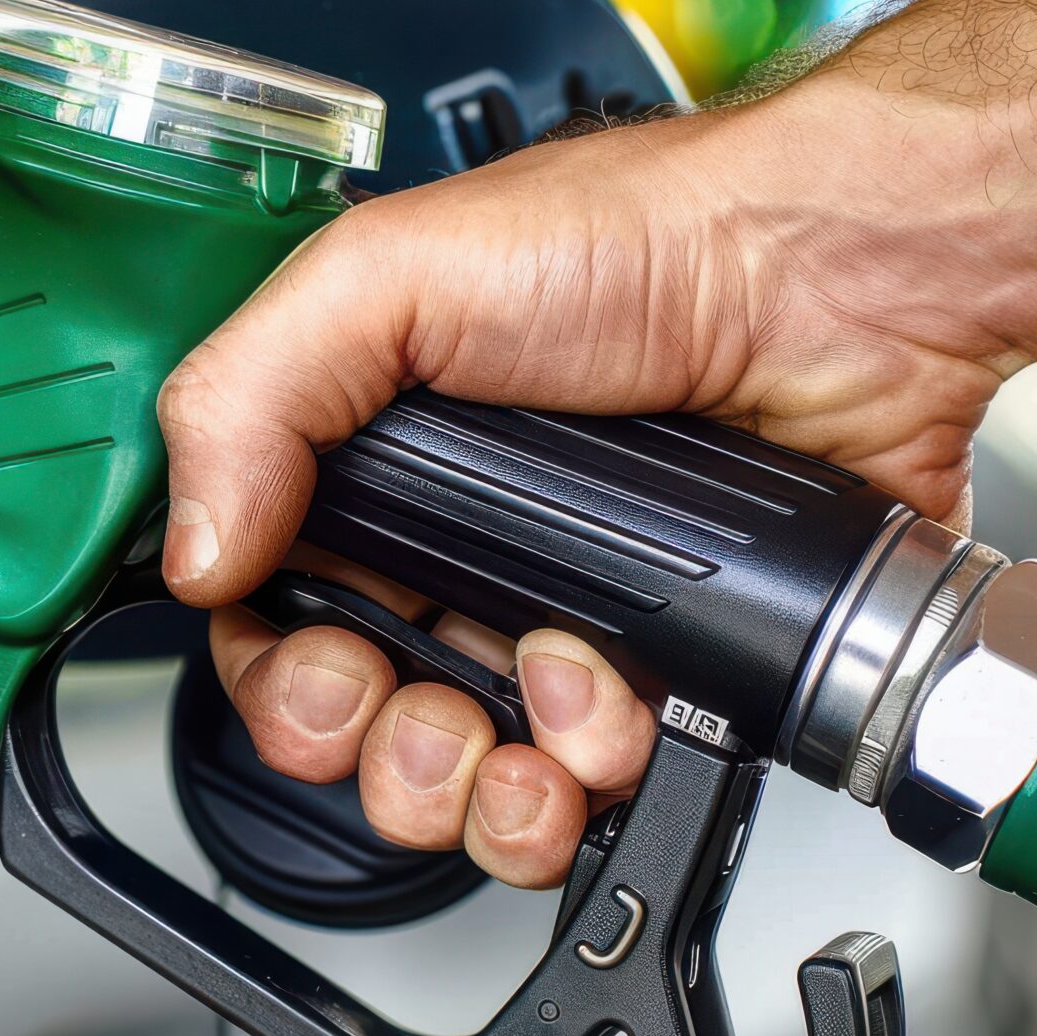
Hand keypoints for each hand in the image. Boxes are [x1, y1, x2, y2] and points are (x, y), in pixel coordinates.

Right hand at [158, 87, 1031, 888]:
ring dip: (487, 794)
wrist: (845, 280)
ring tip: (534, 744)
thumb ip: (255, 394)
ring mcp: (562, 616)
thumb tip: (191, 550)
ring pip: (476, 779)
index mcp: (373, 466)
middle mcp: (458, 551)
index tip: (321, 681)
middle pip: (368, 723)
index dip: (279, 679)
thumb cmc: (641, 241)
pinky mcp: (669, 666)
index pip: (274, 618)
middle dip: (385, 757)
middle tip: (426, 723)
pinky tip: (613, 716)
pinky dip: (594, 781)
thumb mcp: (393, 274)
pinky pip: (599, 782)